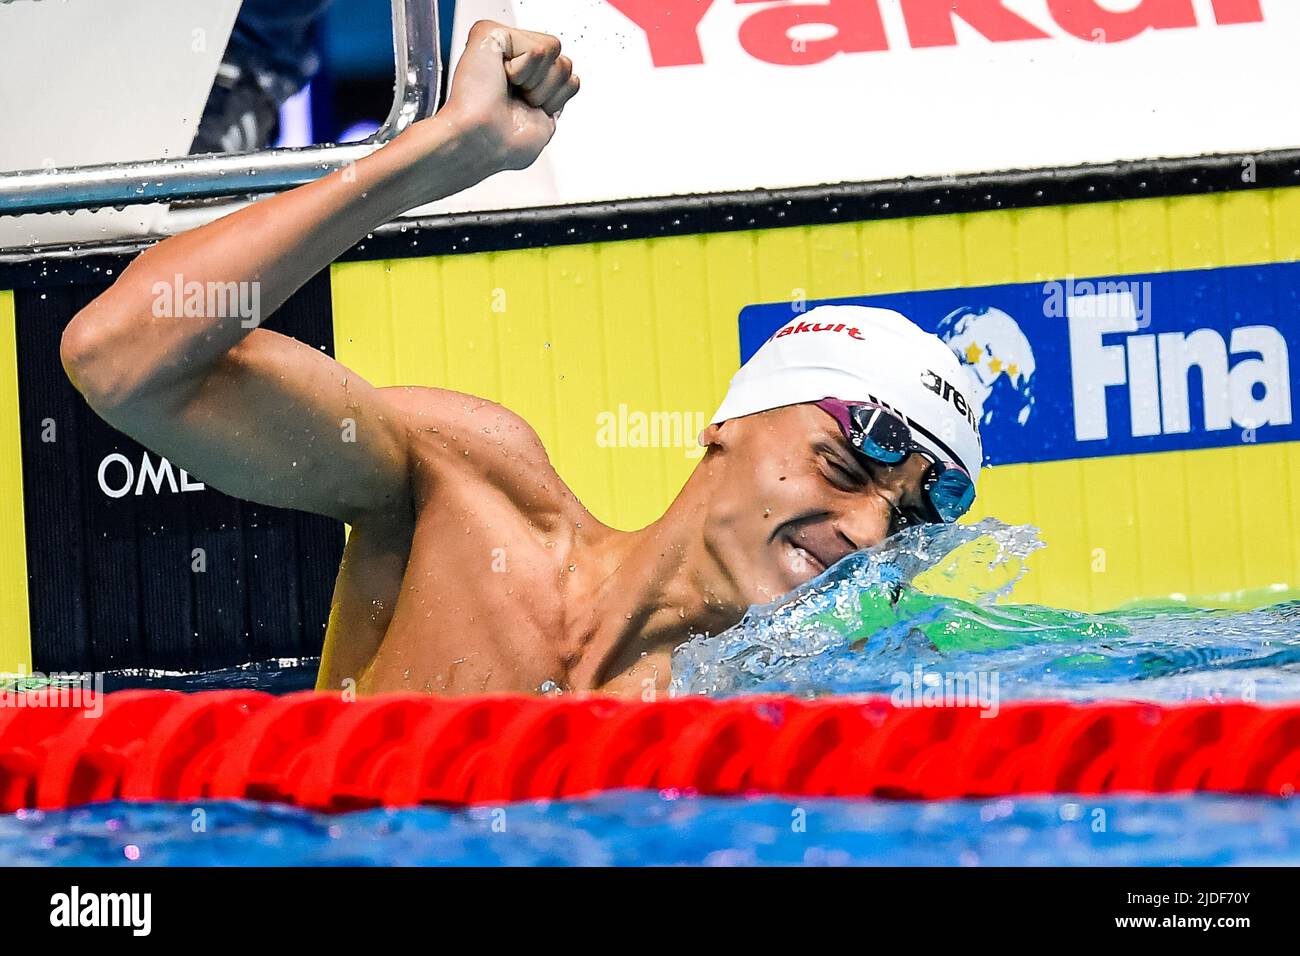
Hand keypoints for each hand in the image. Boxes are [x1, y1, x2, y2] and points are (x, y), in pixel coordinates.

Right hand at [442, 20, 580, 171]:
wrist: (481, 145)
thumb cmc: (504, 143)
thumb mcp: (545, 121)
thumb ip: (558, 93)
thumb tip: (571, 79)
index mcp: (524, 79)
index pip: (566, 74)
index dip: (555, 100)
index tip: (527, 112)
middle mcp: (512, 58)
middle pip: (565, 62)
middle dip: (548, 91)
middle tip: (517, 102)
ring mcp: (501, 44)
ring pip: (554, 49)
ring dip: (537, 83)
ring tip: (509, 91)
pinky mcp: (490, 33)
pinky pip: (538, 47)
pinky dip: (525, 71)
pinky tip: (502, 80)